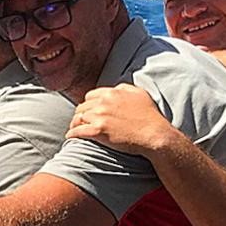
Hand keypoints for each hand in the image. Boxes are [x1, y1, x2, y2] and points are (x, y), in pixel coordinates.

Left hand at [67, 85, 181, 157]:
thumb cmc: (150, 116)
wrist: (154, 134)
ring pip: (78, 118)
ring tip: (74, 129)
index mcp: (111, 93)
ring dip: (75, 124)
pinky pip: (78, 131)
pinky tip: (70, 136)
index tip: (88, 111)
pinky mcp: (98, 131)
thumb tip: (116, 88)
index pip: (90, 96)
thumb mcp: (139, 94)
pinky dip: (72, 134)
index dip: (88, 104)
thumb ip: (124, 88)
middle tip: (80, 122)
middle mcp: (103, 102)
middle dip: (81, 114)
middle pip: (82, 107)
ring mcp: (99, 116)